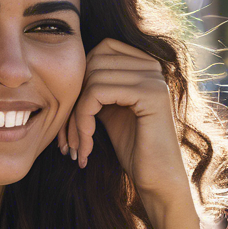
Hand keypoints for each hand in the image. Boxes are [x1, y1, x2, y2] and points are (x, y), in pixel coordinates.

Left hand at [58, 37, 193, 208]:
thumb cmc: (134, 147)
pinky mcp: (150, 94)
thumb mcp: (111, 109)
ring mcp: (153, 78)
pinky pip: (97, 93)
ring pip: (91, 79)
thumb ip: (99, 85)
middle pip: (93, 63)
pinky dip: (82, 119)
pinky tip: (86, 145)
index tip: (72, 118)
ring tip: (78, 145)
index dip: (80, 80)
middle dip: (73, 100)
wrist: (158, 178)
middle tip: (69, 137)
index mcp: (145, 64)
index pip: (100, 50)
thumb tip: (73, 67)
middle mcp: (152, 65)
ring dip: (75, 116)